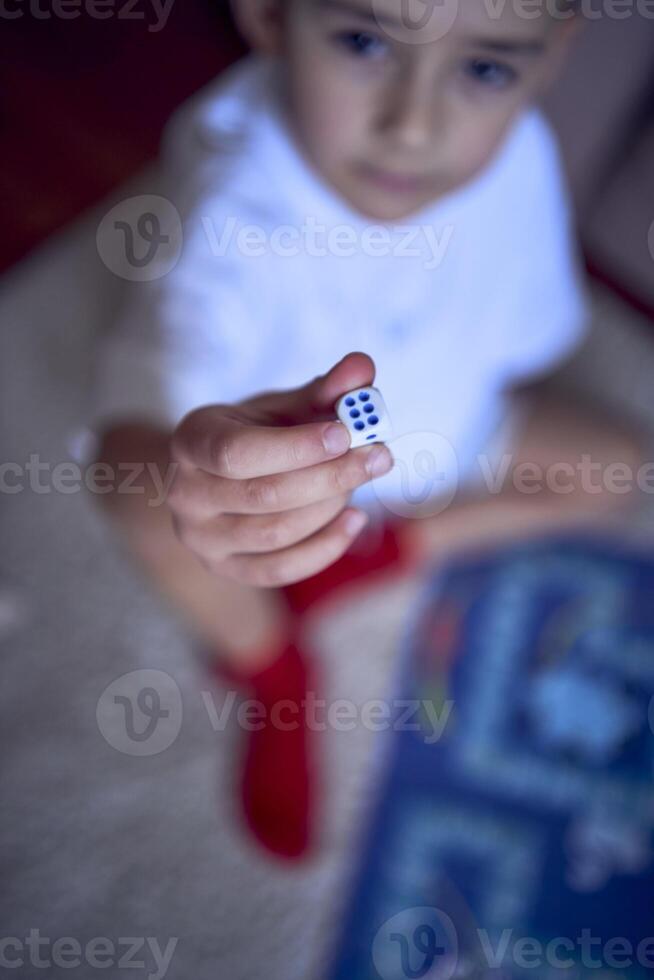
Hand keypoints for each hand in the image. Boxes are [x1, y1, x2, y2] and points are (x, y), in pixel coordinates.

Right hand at [167, 352, 393, 586]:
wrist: (215, 480)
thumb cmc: (256, 435)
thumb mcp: (283, 408)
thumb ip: (324, 391)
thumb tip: (363, 367)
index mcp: (192, 440)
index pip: (236, 451)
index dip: (295, 446)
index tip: (346, 433)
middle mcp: (185, 494)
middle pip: (264, 495)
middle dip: (331, 476)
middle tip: (380, 457)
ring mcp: (201, 538)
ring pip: (277, 533)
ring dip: (330, 505)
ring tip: (359, 479)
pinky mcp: (225, 569)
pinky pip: (281, 569)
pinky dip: (326, 547)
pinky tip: (356, 519)